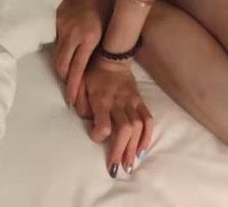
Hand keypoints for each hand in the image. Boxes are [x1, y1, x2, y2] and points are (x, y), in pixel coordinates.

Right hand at [54, 0, 111, 107]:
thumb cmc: (104, 8)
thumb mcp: (108, 31)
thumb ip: (100, 50)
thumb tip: (97, 71)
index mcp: (88, 39)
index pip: (78, 69)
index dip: (74, 87)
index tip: (73, 101)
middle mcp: (73, 36)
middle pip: (63, 66)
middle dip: (66, 82)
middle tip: (70, 94)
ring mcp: (63, 30)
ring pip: (57, 57)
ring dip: (62, 70)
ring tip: (67, 80)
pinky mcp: (57, 25)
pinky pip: (56, 46)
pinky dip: (60, 56)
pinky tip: (65, 60)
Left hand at [84, 56, 153, 176]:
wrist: (112, 58)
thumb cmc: (93, 74)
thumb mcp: (79, 85)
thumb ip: (80, 104)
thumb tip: (86, 121)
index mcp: (102, 100)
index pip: (104, 124)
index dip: (99, 135)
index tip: (94, 136)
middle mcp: (118, 102)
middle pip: (124, 129)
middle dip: (121, 151)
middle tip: (116, 168)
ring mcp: (132, 102)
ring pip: (137, 127)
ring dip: (134, 148)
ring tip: (129, 164)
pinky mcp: (140, 101)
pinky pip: (148, 120)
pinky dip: (146, 136)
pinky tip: (142, 150)